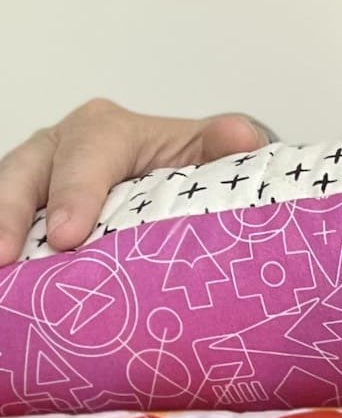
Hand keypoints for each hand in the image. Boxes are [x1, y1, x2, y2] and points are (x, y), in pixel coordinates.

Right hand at [0, 100, 269, 264]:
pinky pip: (8, 225)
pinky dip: (5, 244)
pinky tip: (4, 286)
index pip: (84, 154)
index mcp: (104, 131)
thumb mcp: (203, 153)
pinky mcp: (24, 211)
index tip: (67, 236)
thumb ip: (219, 146)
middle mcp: (59, 148)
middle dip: (11, 213)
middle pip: (25, 171)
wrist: (169, 182)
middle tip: (5, 257)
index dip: (73, 192)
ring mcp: (35, 180)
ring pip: (5, 196)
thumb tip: (243, 138)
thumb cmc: (182, 168)